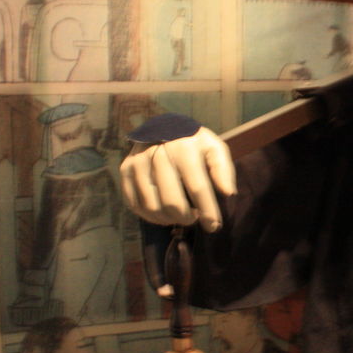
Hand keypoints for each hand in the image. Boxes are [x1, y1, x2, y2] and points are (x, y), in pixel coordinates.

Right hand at [120, 127, 235, 229]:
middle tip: (194, 219)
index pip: (197, 188)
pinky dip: (150, 216)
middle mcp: (158, 153)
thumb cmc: (193, 143)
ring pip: (152, 207)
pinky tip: (163, 214)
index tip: (214, 226)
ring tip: (180, 215)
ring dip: (169, 219)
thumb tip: (228, 193)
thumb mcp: (214, 148)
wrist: (162, 125)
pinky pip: (135, 204)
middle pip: (172, 202)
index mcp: (184, 148)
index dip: (207, 211)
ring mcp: (138, 162)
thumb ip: (223, 169)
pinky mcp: (125, 170)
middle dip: (186, 219)